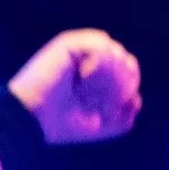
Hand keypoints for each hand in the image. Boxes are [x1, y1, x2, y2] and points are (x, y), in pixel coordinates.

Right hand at [7, 29, 142, 143]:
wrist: (32, 121)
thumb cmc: (62, 124)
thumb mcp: (104, 126)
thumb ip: (127, 113)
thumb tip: (135, 97)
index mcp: (98, 73)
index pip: (130, 71)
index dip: (127, 90)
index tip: (107, 109)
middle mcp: (90, 57)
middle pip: (126, 61)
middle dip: (118, 85)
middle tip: (97, 101)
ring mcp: (79, 48)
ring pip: (116, 54)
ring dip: (106, 78)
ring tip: (86, 91)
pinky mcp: (68, 43)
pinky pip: (101, 47)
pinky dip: (97, 66)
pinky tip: (81, 78)